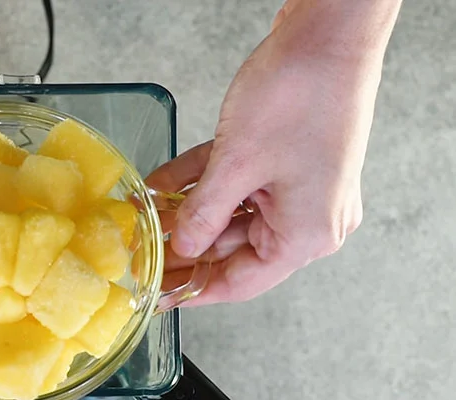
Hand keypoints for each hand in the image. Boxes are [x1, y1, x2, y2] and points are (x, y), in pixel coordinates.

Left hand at [147, 0, 399, 305]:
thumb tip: (183, 247)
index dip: (194, 291)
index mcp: (306, 234)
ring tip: (142, 219)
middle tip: (140, 256)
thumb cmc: (301, 95)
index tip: (158, 297)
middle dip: (183, 247)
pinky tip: (161, 185)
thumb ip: (204, 214)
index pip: (241, 281)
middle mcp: (307, 218)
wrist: (329, 33)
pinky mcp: (284, 160)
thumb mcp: (237, 164)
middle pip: (232, 248)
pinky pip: (234, 182)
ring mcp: (297, 188)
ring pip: (229, 212)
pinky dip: (200, 182)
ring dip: (186, 211)